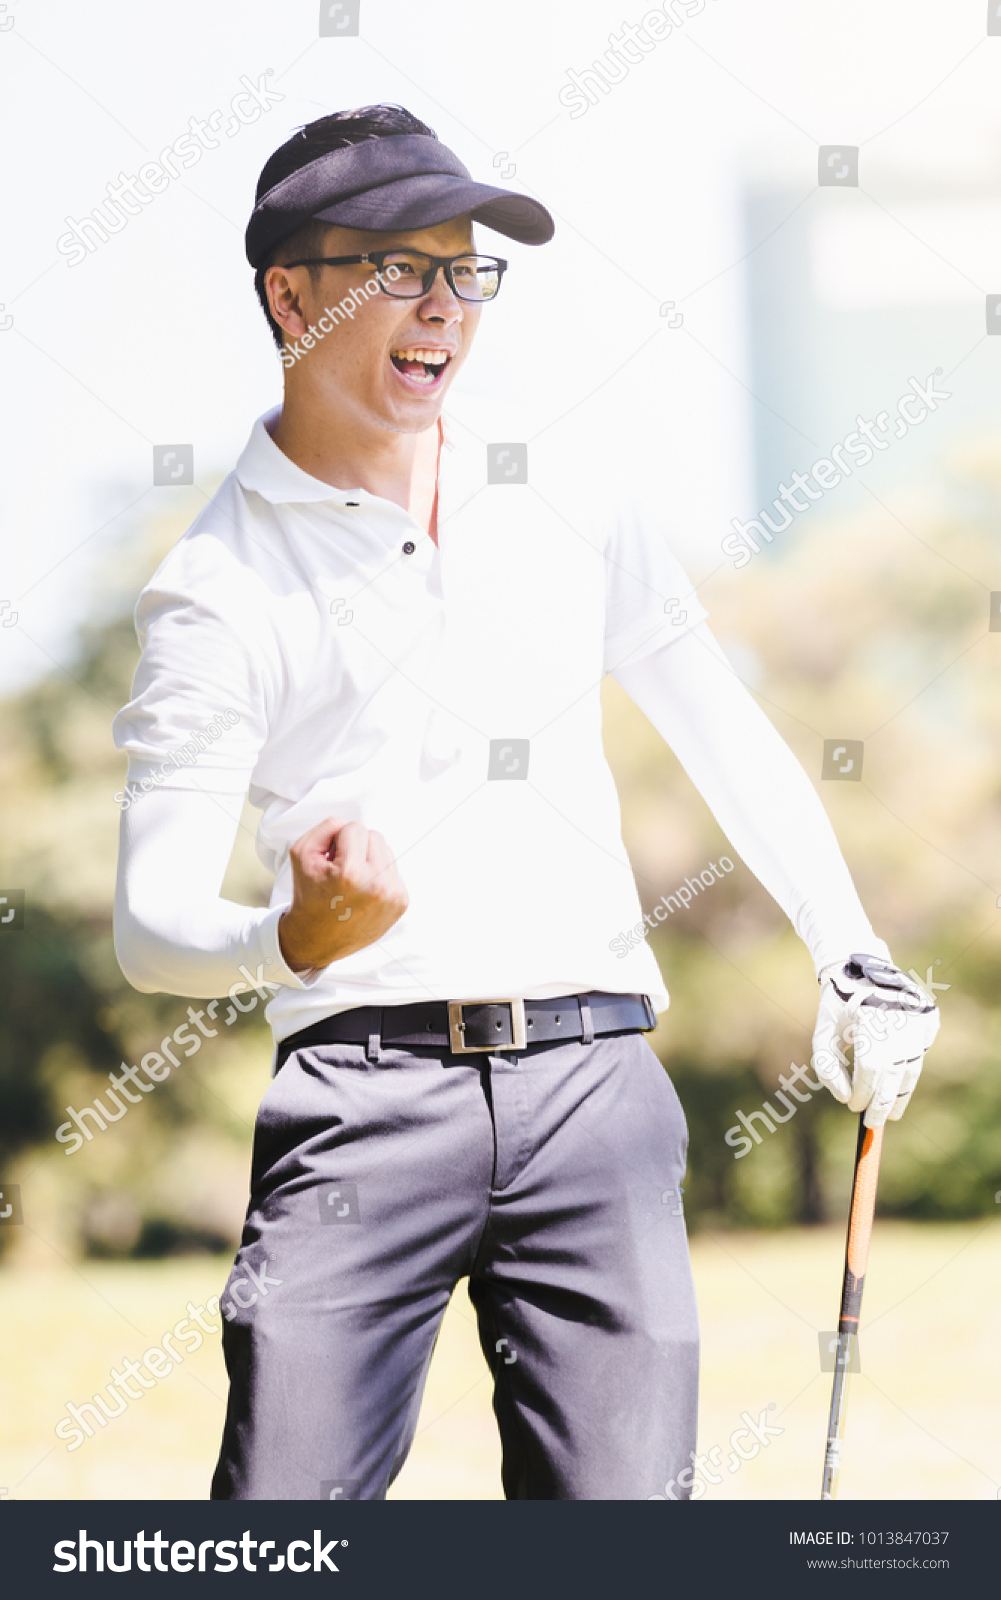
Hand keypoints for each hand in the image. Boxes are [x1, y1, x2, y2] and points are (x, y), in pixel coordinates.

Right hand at [278, 817, 408, 972]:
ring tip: (353, 881)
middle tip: (341, 870)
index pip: (355, 827)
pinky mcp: (401, 902)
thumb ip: (325, 828)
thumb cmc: (309, 895)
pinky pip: (394, 870)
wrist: (317, 939)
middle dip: (357, 847)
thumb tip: (347, 824)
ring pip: (387, 851)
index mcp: (351, 873)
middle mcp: (377, 885)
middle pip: (375, 836)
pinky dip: (379, 875)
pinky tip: (364, 891)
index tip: (331, 859)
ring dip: (370, 859)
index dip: (339, 840)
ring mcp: (392, 895)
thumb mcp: (301, 855)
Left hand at [812, 953, 939, 1126]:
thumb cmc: (838, 1005)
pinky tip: (895, 1083)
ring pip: (913, 1065)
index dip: (863, 1090)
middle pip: (895, 1069)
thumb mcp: (822, 1032)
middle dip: (884, 1100)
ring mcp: (919, 1013)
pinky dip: (908, 1073)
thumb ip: (827, 1066)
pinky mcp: (929, 1017)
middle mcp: (899, 1011)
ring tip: (889, 1114)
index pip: (871, 1063)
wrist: (862, 967)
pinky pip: (920, 1054)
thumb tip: (844, 1098)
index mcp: (869, 1010)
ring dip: (900, 1093)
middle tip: (874, 1122)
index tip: (854, 1108)